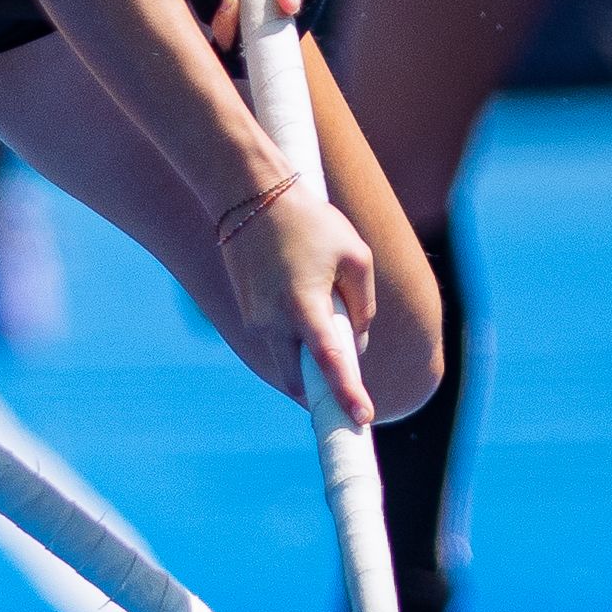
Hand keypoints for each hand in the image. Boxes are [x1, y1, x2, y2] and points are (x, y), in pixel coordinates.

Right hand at [209, 181, 375, 423]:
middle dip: (320, 389)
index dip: (346, 394)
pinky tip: (305, 298)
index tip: (362, 419)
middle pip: (298, 380)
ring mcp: (255, 317)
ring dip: (308, 358)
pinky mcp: (247, 309)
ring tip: (327, 313)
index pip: (329, 363)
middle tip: (347, 386)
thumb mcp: (355, 256)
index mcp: (303, 306)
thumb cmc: (309, 220)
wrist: (248, 192)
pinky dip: (294, 336)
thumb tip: (356, 339)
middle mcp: (272, 320)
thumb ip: (363, 305)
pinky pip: (275, 337)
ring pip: (285, 360)